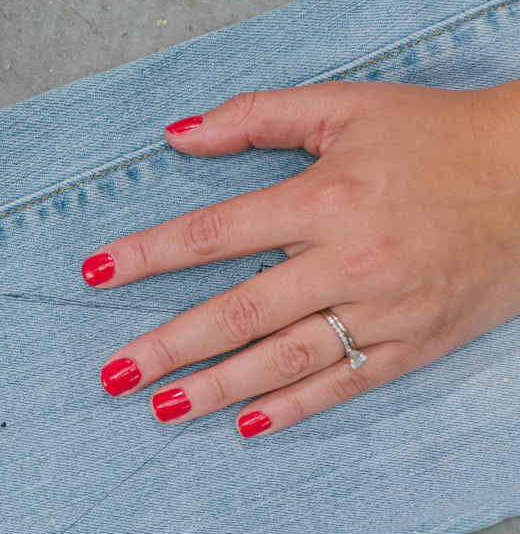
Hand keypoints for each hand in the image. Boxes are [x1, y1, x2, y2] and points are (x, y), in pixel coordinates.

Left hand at [84, 79, 519, 435]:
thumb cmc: (440, 138)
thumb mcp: (347, 107)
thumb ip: (258, 117)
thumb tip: (179, 134)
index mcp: (323, 198)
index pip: (212, 233)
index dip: (146, 255)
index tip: (94, 274)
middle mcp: (347, 260)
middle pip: (237, 312)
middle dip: (168, 346)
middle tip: (114, 374)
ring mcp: (382, 309)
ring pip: (284, 360)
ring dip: (217, 389)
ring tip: (162, 409)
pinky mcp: (415, 343)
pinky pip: (344, 384)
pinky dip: (293, 408)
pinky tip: (246, 426)